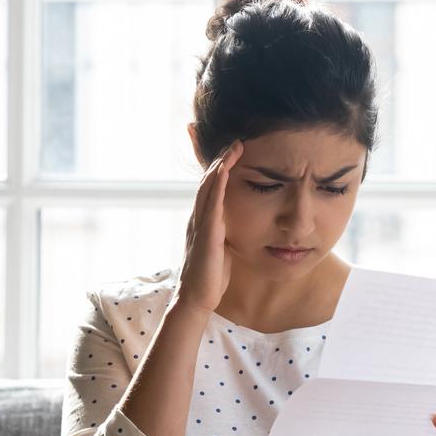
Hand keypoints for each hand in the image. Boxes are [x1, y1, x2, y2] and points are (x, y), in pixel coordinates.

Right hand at [174, 139, 243, 315]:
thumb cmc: (211, 277)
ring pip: (209, 186)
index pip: (212, 187)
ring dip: (220, 164)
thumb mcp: (221, 247)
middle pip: (207, 180)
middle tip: (231, 136)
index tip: (233, 148)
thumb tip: (238, 224)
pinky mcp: (206, 233)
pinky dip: (217, 183)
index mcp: (204, 220)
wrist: (197, 299)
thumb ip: (226, 232)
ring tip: (234, 145)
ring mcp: (200, 223)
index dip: (219, 167)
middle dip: (217, 157)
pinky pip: (211, 202)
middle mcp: (199, 217)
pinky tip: (224, 168)